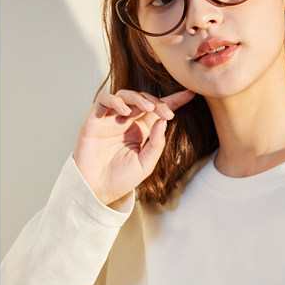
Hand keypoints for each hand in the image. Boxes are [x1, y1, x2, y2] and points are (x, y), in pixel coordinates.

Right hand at [73, 88, 194, 205]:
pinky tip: (125, 111)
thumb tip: (163, 120)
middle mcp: (126, 121)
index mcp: (140, 131)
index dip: (174, 101)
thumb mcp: (146, 164)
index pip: (158, 111)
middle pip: (143, 100)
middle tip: (166, 113)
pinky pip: (103, 101)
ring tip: (148, 108)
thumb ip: (156, 143)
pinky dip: (115, 101)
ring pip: (125, 95)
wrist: (97, 190)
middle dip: (157, 102)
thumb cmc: (120, 179)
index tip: (191, 94)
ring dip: (138, 98)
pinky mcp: (94, 120)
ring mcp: (110, 119)